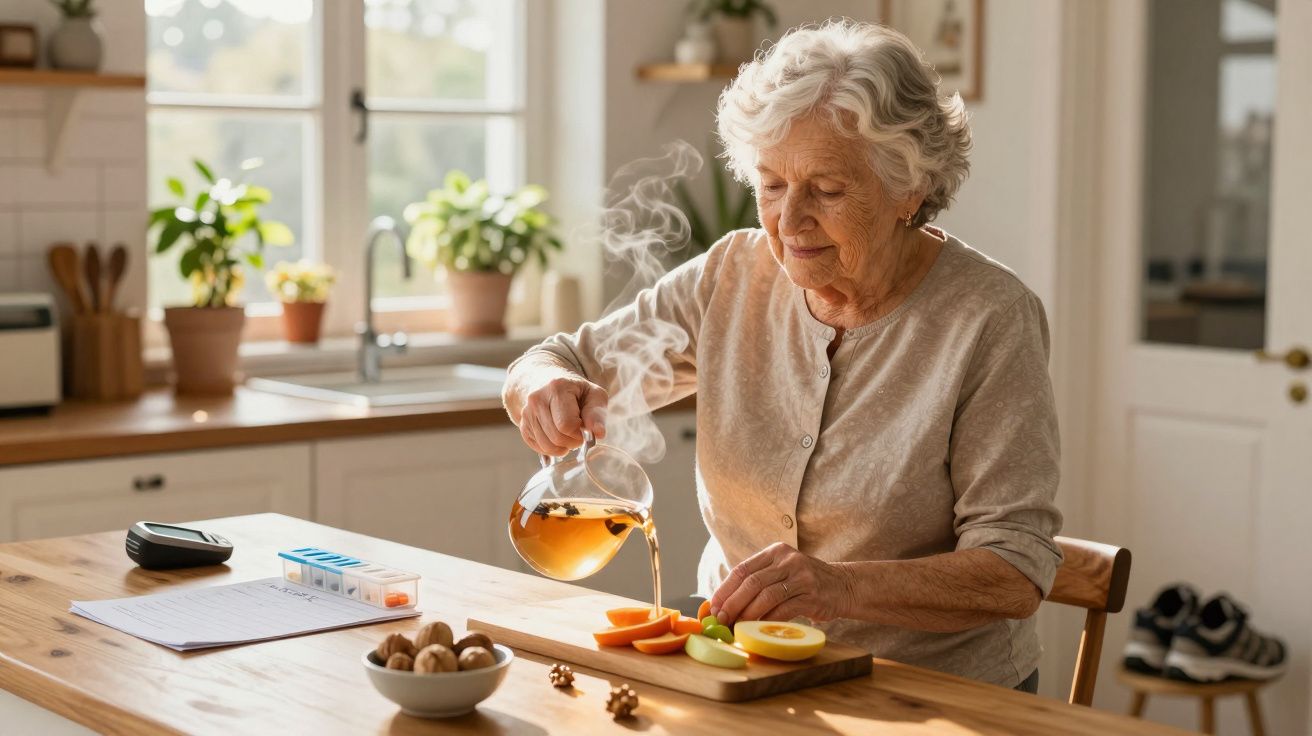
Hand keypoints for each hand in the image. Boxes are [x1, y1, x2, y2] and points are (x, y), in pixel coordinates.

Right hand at [516, 373, 607, 456]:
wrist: (548, 383)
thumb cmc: (576, 392)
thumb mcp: (593, 395)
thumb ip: (597, 413)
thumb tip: (599, 432)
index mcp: (556, 388)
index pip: (567, 425)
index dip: (579, 434)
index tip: (584, 429)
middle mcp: (537, 399)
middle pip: (556, 438)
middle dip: (572, 442)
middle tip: (577, 434)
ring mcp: (526, 412)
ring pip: (546, 446)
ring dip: (562, 447)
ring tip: (568, 435)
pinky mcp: (523, 424)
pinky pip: (538, 447)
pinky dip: (551, 448)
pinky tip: (556, 436)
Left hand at [709, 542, 853, 625]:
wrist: (844, 585)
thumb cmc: (805, 582)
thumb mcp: (783, 571)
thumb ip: (759, 581)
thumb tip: (724, 604)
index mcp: (775, 552)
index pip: (742, 569)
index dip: (725, 589)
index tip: (712, 607)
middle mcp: (788, 560)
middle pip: (752, 582)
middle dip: (732, 603)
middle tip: (721, 619)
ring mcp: (802, 577)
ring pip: (766, 596)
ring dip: (747, 614)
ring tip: (736, 627)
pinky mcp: (812, 596)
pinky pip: (784, 610)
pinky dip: (767, 621)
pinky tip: (758, 630)